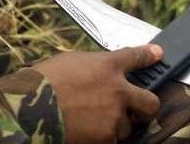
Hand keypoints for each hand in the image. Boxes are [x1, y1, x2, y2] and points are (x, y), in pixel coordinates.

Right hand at [33, 45, 162, 143]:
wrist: (31, 106)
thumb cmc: (44, 80)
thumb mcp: (70, 62)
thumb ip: (92, 66)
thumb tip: (98, 70)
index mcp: (107, 66)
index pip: (135, 56)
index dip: (149, 55)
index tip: (158, 54)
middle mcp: (117, 90)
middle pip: (150, 102)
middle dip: (148, 107)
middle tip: (139, 109)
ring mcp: (114, 116)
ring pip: (127, 127)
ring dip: (115, 126)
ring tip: (94, 123)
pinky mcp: (106, 138)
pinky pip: (111, 141)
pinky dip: (102, 139)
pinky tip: (86, 132)